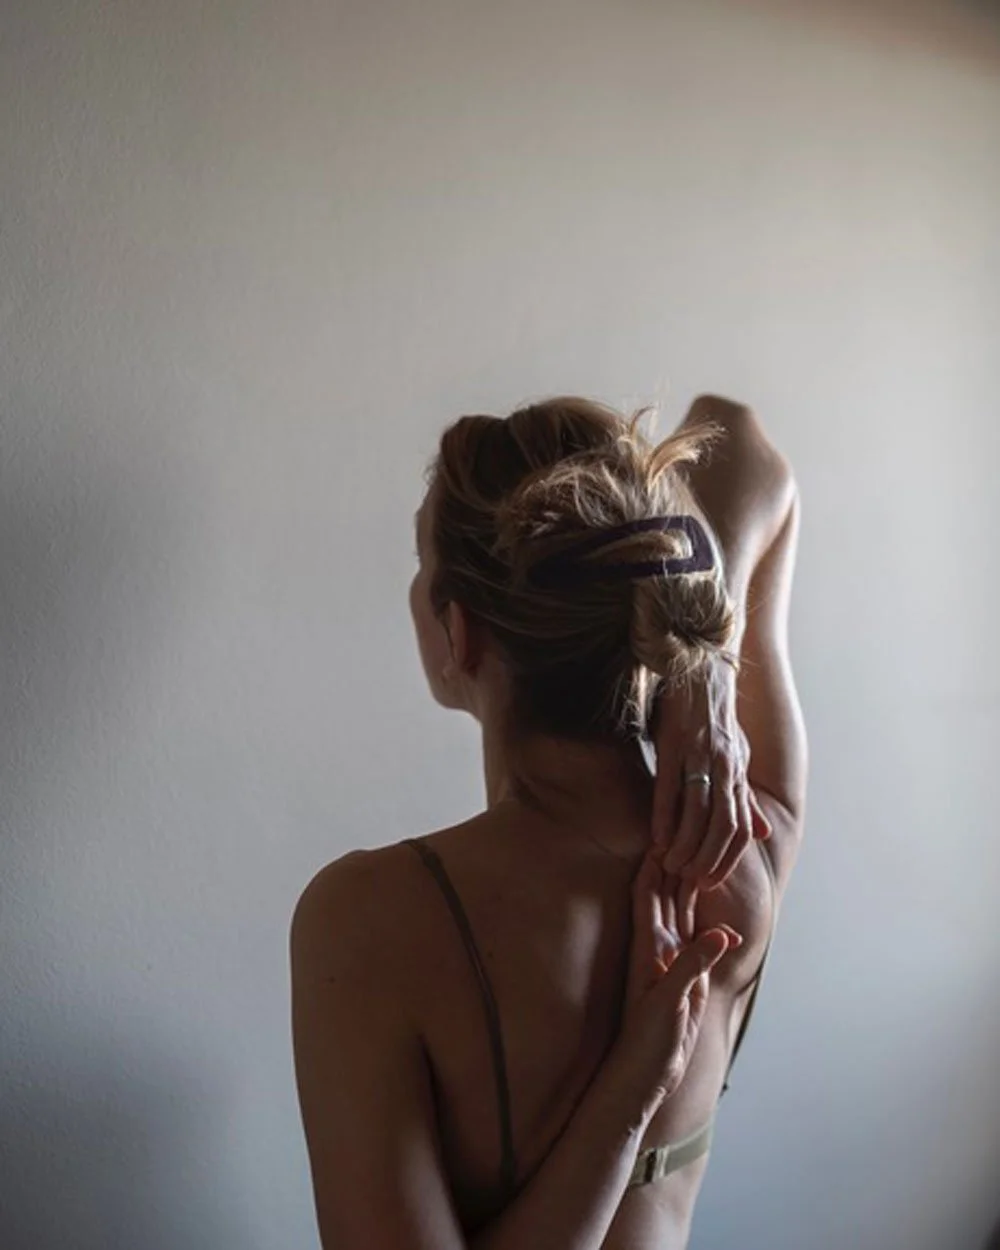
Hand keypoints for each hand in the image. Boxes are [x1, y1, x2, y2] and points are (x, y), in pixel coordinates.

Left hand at [616, 847, 740, 1108]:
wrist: (644, 1077)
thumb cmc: (647, 1042)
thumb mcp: (669, 1002)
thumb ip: (692, 966)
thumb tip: (720, 935)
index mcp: (647, 947)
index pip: (648, 893)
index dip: (656, 862)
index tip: (668, 830)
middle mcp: (658, 948)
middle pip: (667, 897)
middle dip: (677, 867)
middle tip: (695, 836)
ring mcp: (671, 963)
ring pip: (684, 919)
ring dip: (694, 894)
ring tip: (709, 865)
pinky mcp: (686, 982)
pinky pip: (702, 949)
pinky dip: (716, 937)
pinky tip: (731, 935)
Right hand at [650, 657, 770, 893]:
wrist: (699, 665)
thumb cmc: (713, 714)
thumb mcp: (736, 756)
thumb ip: (746, 797)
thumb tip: (763, 834)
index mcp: (738, 772)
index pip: (742, 827)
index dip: (729, 858)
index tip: (711, 881)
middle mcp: (725, 767)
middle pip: (724, 826)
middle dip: (709, 858)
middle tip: (690, 880)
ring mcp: (700, 756)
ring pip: (698, 812)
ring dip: (685, 844)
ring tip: (670, 865)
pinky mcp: (675, 744)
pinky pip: (671, 787)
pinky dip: (665, 816)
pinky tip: (657, 837)